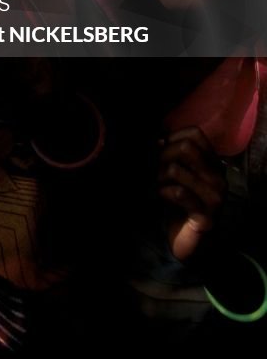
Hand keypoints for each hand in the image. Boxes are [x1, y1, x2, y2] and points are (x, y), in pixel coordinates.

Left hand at [158, 126, 225, 261]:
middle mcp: (218, 177)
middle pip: (185, 147)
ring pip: (176, 170)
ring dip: (159, 175)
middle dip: (162, 155)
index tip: (159, 148)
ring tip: (156, 183)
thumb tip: (158, 139)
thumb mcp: (175, 172)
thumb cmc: (177, 202)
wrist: (184, 239)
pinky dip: (164, 191)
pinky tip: (161, 195)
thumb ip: (171, 153)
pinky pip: (178, 193)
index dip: (172, 137)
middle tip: (154, 167)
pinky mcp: (206, 216)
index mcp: (213, 163)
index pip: (195, 134)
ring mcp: (215, 197)